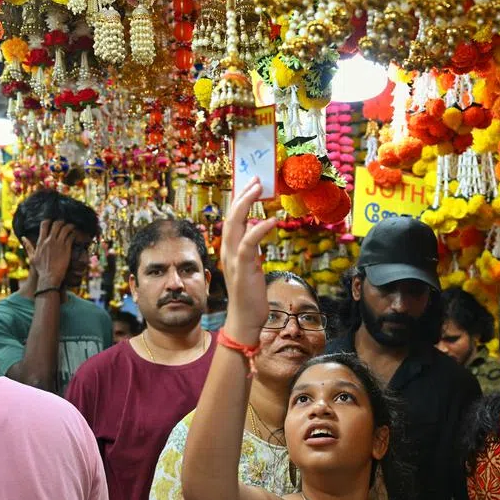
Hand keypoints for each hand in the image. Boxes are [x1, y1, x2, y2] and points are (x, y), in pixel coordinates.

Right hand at [22, 219, 75, 290]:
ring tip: (72, 227)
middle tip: (64, 223)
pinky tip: (75, 235)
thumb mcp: (32, 257)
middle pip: (56, 224)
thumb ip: (28, 246)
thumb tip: (23, 238)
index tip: (52, 221)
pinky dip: (73, 234)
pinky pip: (71, 237)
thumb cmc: (40, 269)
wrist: (49, 277)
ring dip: (70, 226)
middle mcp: (50, 241)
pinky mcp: (66, 249)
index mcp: (41, 242)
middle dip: (61, 222)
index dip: (49, 220)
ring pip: (65, 229)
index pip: (44, 225)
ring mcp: (59, 244)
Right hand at [219, 178, 276, 344]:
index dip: (240, 200)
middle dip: (243, 195)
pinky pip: (249, 244)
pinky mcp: (243, 269)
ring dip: (246, 204)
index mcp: (230, 251)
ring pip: (235, 225)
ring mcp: (233, 260)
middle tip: (256, 179)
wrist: (245, 319)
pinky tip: (271, 220)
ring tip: (259, 189)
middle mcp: (228, 252)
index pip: (233, 219)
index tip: (251, 184)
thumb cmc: (250, 296)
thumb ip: (252, 250)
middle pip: (231, 216)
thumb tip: (257, 233)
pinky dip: (259, 230)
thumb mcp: (251, 267)